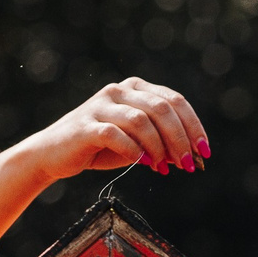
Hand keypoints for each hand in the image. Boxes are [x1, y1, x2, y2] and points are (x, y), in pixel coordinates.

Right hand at [25, 78, 210, 180]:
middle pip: (161, 109)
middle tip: (189, 165)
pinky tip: (142, 163)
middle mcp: (118, 91)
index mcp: (135, 88)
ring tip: (165, 168)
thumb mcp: (136, 141)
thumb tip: (194, 156)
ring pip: (141, 120)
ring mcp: (100, 105)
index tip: (205, 152)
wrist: (53, 154)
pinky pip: (115, 134)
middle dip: (180, 139)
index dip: (193, 126)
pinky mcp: (85, 125)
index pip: (174, 101)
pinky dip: (134, 150)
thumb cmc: (99, 148)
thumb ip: (161, 141)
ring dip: (159, 147)